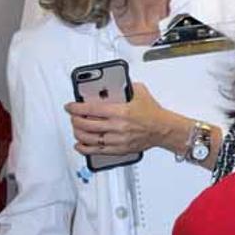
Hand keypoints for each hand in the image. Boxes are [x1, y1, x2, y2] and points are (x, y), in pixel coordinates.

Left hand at [66, 82, 187, 156]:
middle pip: (86, 125)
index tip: (70, 106)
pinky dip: (85, 148)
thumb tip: (114, 83)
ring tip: (76, 128)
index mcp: (121, 112)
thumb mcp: (140, 93)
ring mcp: (117, 140)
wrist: (164, 130)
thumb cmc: (153, 114)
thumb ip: (126, 86)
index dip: (76, 108)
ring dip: (78, 133)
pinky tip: (80, 144)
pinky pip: (97, 151)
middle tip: (73, 116)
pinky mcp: (118, 149)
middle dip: (75, 120)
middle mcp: (117, 127)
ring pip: (88, 139)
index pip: (91, 110)